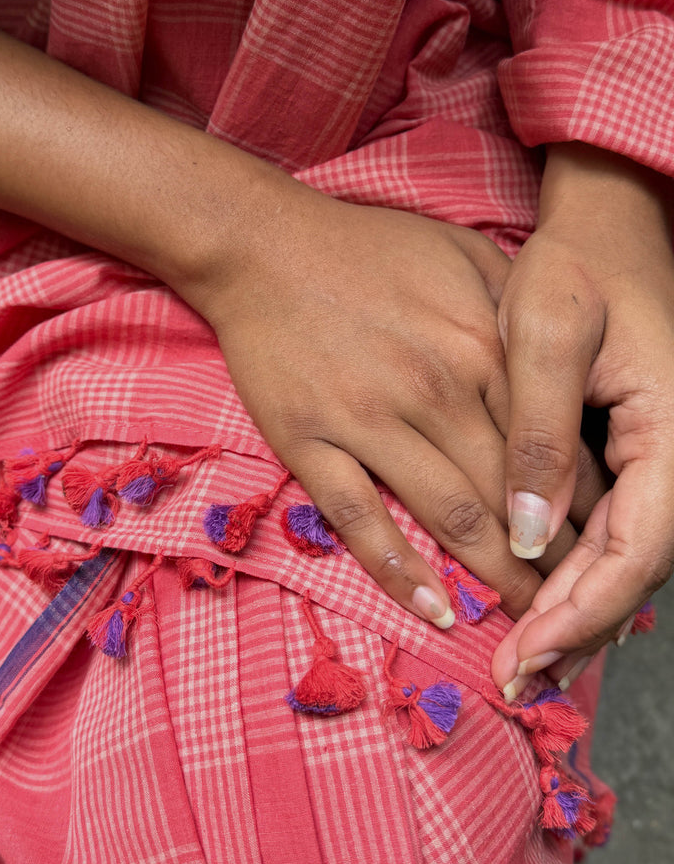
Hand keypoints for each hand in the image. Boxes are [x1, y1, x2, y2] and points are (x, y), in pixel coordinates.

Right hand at [193, 177, 598, 625]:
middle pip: (512, 493)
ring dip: (494, 578)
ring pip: (451, 517)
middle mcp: (436, 389)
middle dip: (552, 556)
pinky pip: (361, 521)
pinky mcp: (311, 442)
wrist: (260, 245)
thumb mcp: (466, 253)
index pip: (551, 445)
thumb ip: (519, 311)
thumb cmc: (368, 249)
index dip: (583, 504)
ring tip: (526, 617)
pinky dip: (400, 572)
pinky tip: (434, 611)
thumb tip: (568, 371)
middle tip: (577, 599)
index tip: (603, 542)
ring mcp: (370, 421)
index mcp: (482, 346)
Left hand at [491, 143, 673, 697]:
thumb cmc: (577, 267)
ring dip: (577, 614)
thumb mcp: (543, 332)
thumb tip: (531, 537)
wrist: (607, 231)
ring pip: (628, 560)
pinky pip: (617, 534)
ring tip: (522, 663)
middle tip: (513, 678)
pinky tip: (540, 607)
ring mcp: (666, 461)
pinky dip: (578, 576)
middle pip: (638, 569)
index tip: (528, 650)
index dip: (584, 608)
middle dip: (576, 629)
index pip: (640, 545)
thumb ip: (537, 431)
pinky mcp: (640, 460)